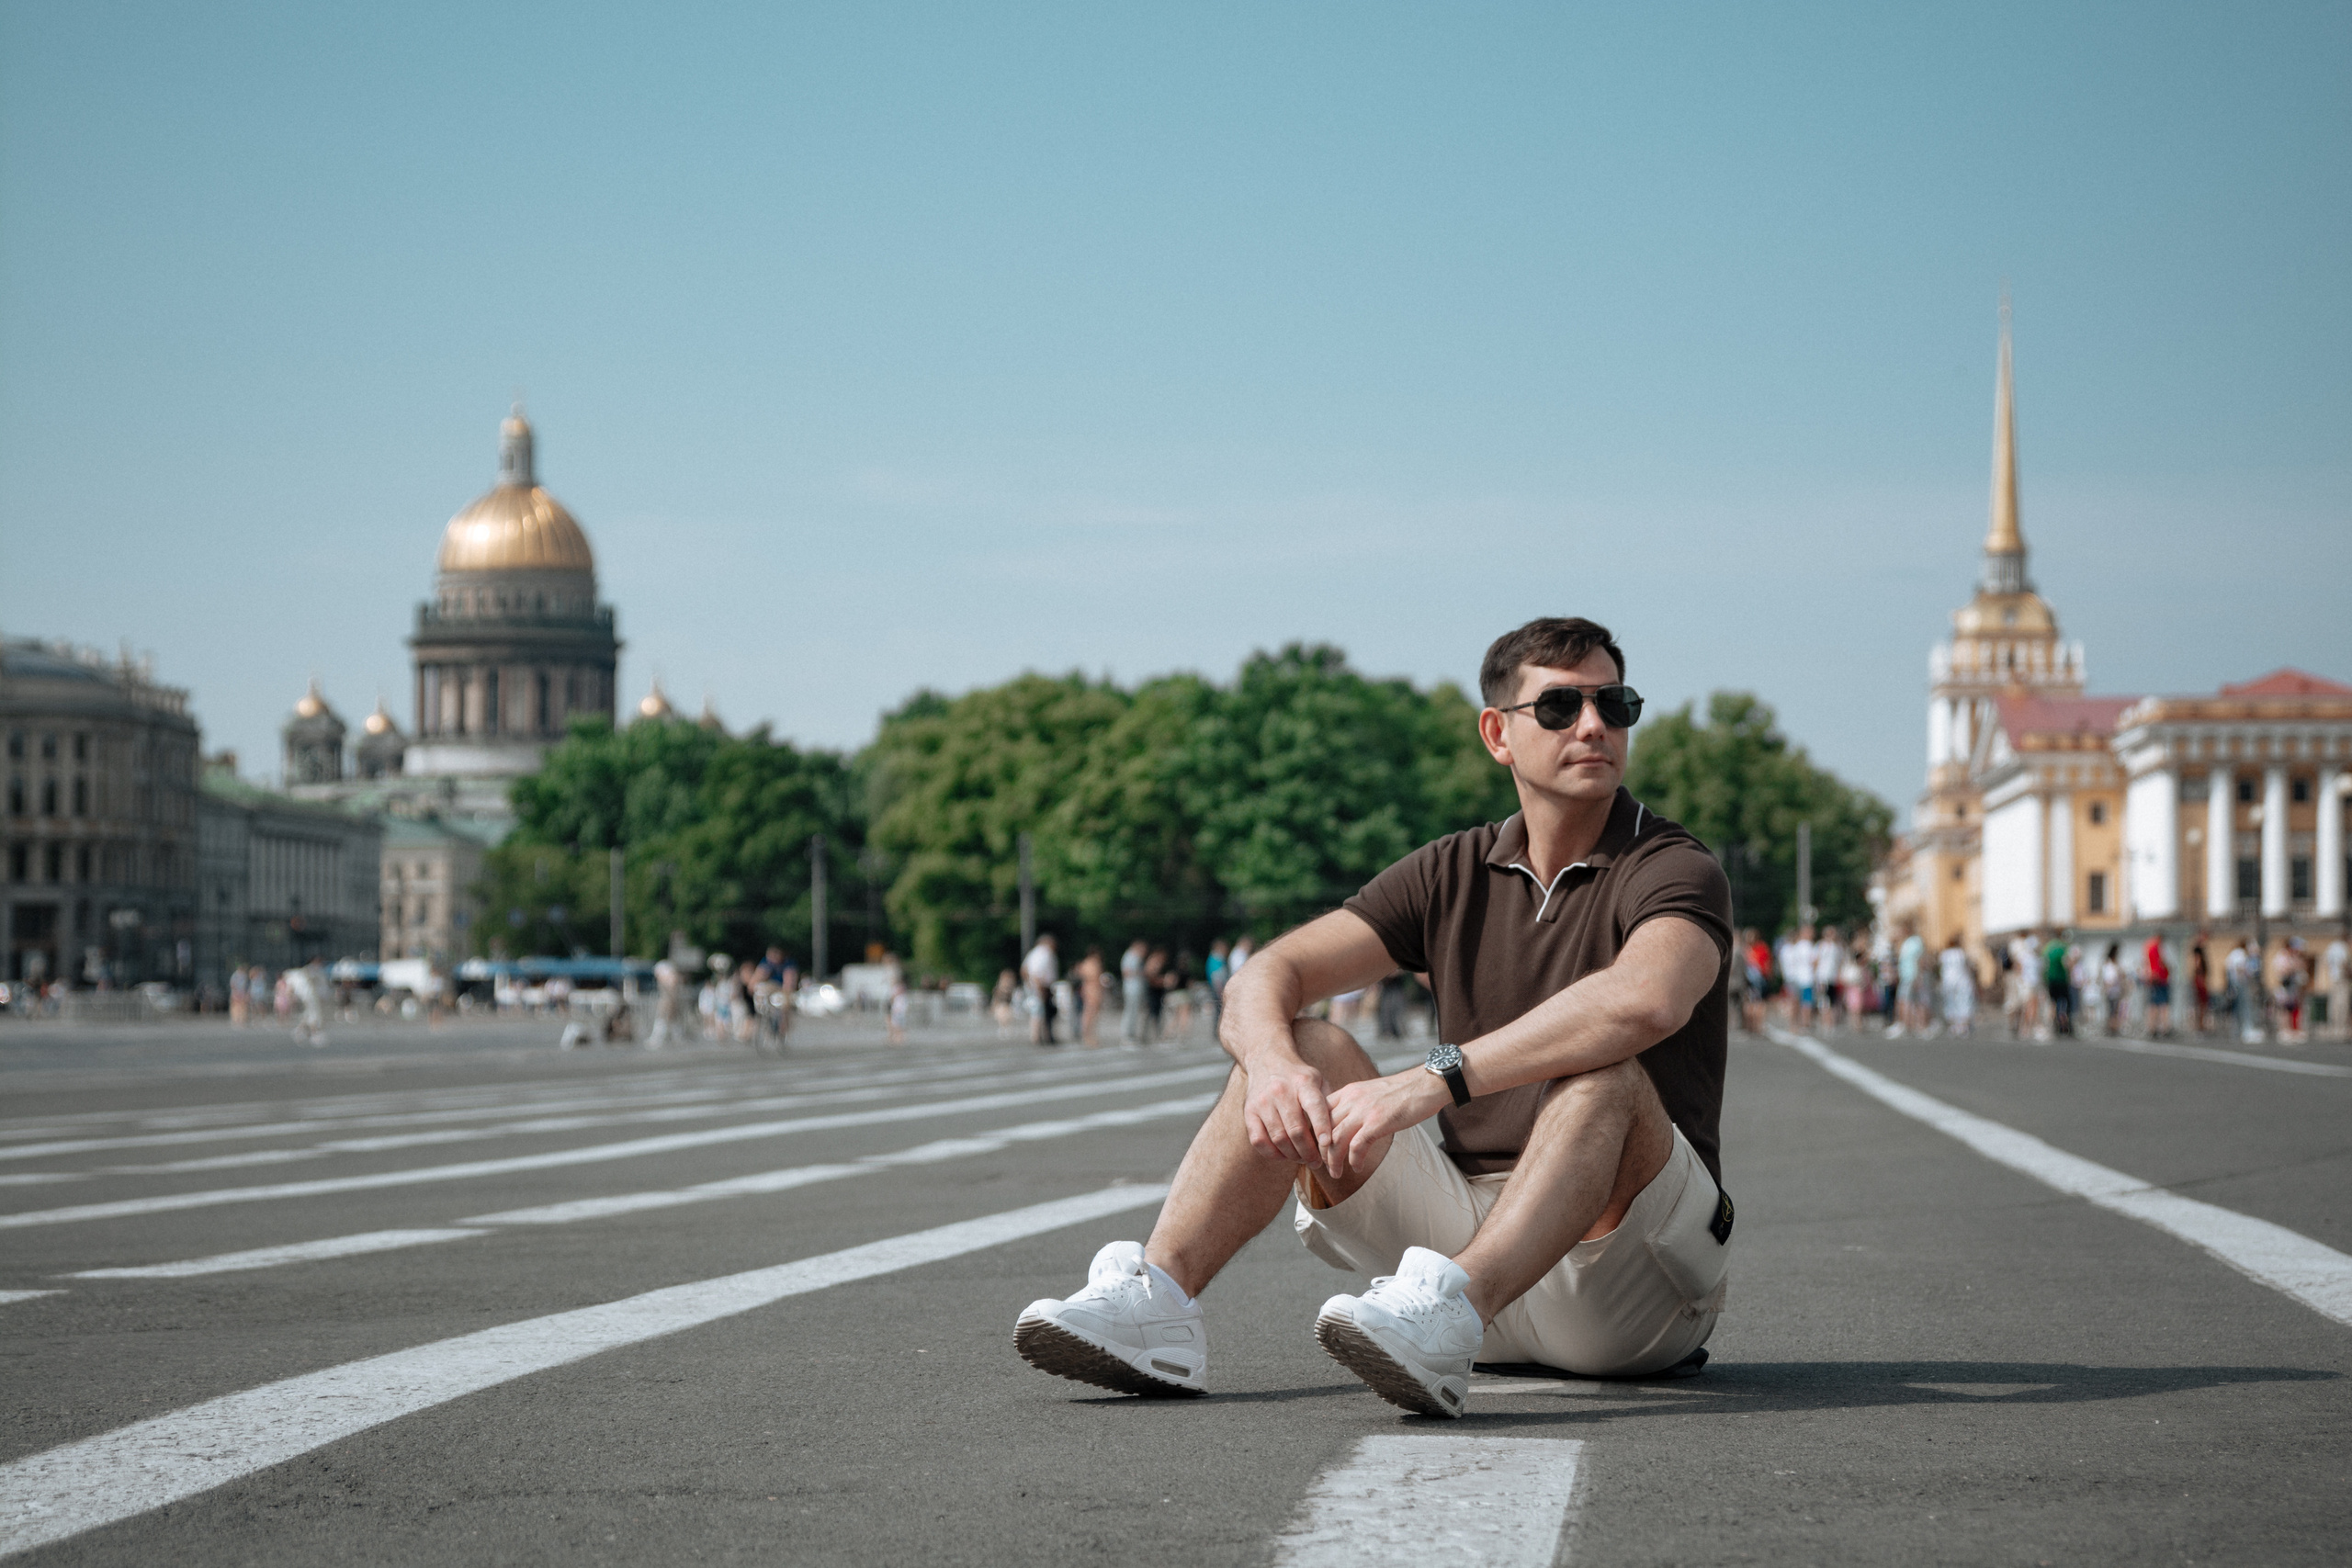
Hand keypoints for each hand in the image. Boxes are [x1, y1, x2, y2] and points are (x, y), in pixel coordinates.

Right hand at [1243, 1062, 1334, 1166]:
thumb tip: (1340, 1131)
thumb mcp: (1317, 1080)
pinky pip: (1259, 1141)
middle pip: (1295, 1130)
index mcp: (1303, 1082)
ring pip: (1278, 1138)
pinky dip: (1273, 1154)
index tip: (1328, 1144)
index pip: (1314, 1106)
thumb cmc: (1298, 1077)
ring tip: (1303, 1159)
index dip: (1321, 1127)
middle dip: (1309, 1152)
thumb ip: (1328, 1103)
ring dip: (1293, 1155)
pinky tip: (1284, 1155)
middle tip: (1317, 1162)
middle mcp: (1281, 1091)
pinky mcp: (1249, 1112)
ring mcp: (1262, 1102)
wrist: (1267, 1059)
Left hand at [1322, 1068, 1449, 1178]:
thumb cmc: (1402, 1091)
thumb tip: (1346, 1123)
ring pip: (1335, 1140)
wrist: (1426, 1084)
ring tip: (1336, 1173)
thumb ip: (1356, 1104)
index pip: (1319, 1113)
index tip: (1317, 1148)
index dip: (1316, 1133)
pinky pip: (1357, 1147)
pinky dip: (1354, 1160)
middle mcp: (1351, 1099)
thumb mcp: (1371, 1091)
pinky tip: (1358, 1167)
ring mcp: (1364, 1111)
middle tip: (1323, 1165)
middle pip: (1324, 1129)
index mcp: (1348, 1091)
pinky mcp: (1377, 1122)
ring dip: (1333, 1161)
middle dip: (1320, 1151)